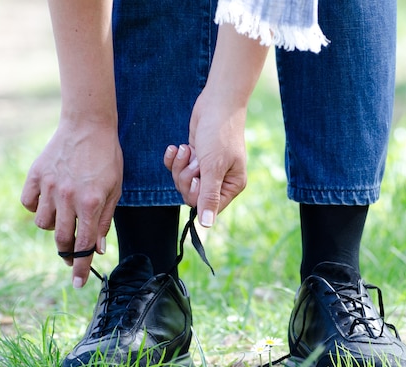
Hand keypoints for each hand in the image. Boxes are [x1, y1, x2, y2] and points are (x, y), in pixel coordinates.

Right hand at [21, 119, 122, 286]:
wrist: (88, 125)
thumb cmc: (107, 158)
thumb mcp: (115, 190)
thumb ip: (104, 220)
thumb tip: (96, 248)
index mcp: (92, 203)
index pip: (84, 245)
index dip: (81, 267)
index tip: (77, 284)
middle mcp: (68, 198)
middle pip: (61, 239)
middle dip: (67, 252)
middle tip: (72, 253)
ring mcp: (49, 187)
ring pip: (43, 224)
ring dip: (54, 226)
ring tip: (65, 213)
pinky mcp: (35, 176)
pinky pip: (29, 204)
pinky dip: (37, 207)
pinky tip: (49, 199)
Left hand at [164, 87, 247, 226]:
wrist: (216, 103)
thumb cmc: (219, 133)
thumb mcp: (213, 167)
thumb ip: (209, 196)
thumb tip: (207, 226)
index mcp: (231, 185)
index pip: (208, 207)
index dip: (196, 195)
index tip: (198, 179)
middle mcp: (220, 180)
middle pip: (192, 196)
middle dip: (186, 178)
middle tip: (193, 162)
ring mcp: (206, 168)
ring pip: (182, 182)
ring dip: (180, 166)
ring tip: (187, 149)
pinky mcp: (194, 157)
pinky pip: (176, 168)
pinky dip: (174, 159)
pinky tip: (176, 147)